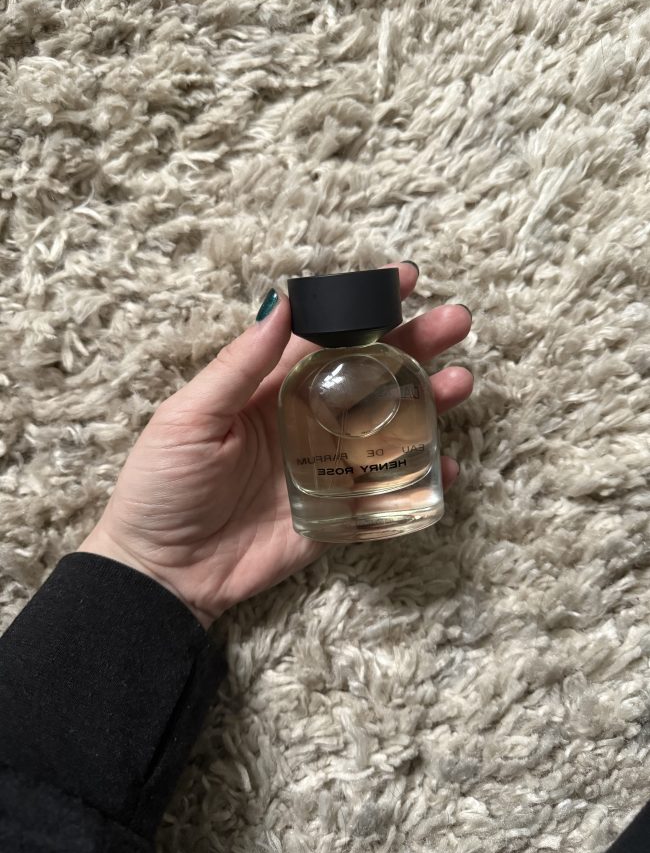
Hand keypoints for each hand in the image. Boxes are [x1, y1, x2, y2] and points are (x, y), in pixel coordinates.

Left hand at [78, 262, 472, 628]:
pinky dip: (422, 478)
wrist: (164, 572)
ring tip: (461, 383)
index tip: (404, 280)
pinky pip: (387, 489)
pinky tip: (449, 467)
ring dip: (428, 403)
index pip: (325, 338)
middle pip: (369, 375)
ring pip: (388, 425)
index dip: (364, 307)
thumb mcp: (187, 419)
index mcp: (269, 389)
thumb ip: (237, 367)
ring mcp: (326, 464)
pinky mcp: (338, 509)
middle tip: (455, 323)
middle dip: (414, 346)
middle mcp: (306, 419)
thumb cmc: (162, 488)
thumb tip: (279, 306)